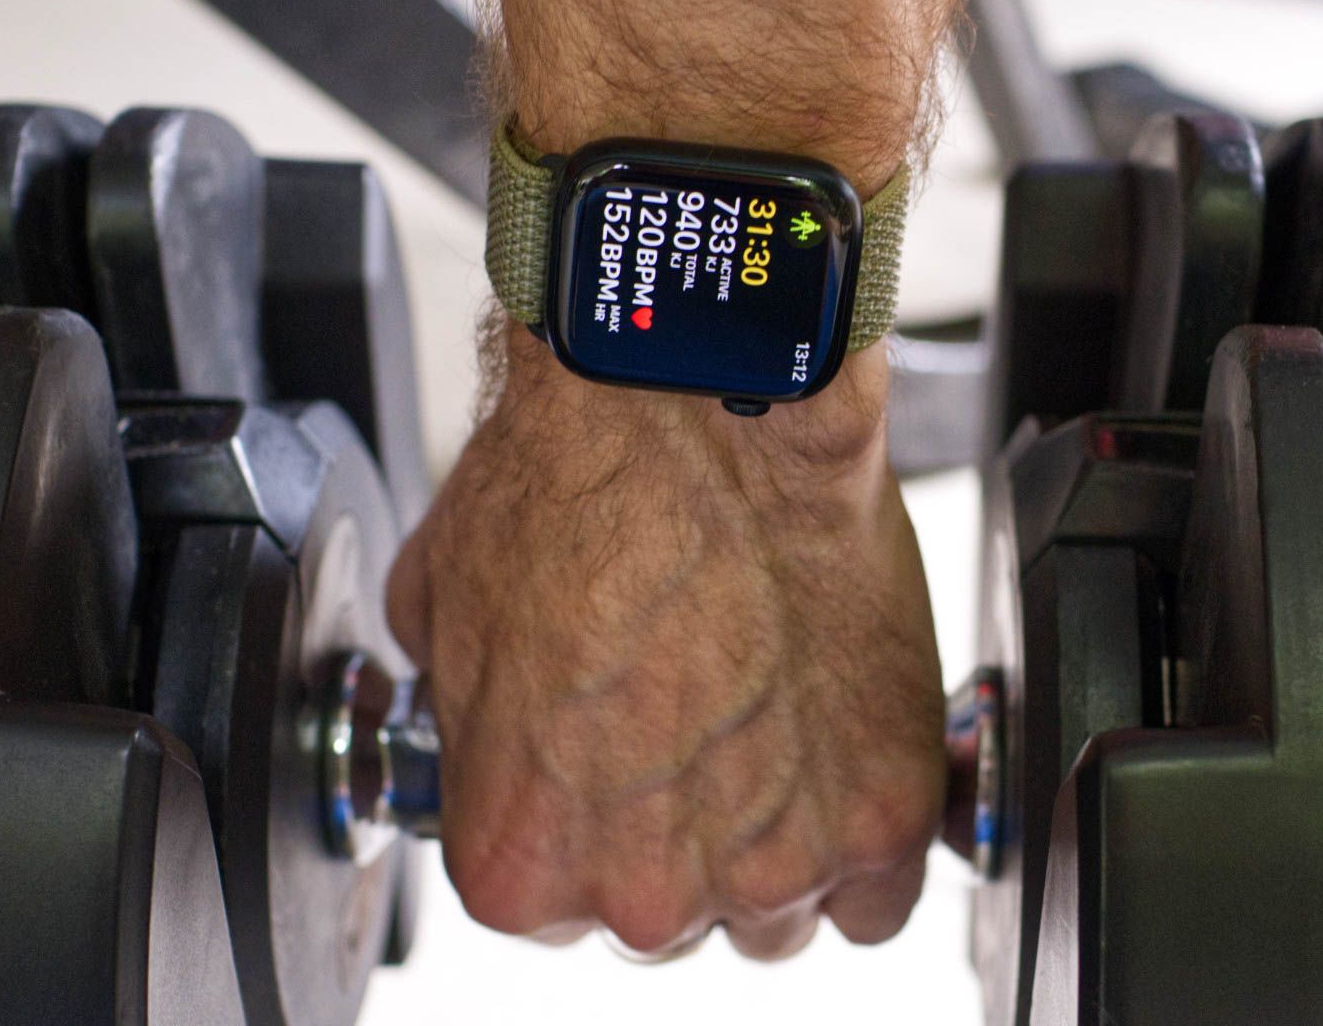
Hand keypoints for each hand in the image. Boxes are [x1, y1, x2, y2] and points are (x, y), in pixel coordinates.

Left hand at [387, 321, 943, 959]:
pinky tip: (836, 759)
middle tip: (697, 729)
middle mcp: (642, 894)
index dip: (582, 824)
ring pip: (776, 911)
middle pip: (665, 915)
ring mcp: (772, 867)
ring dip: (773, 841)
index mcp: (519, 861)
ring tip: (771, 726)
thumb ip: (465, 723)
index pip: (550, 901)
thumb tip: (477, 728)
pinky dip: (863, 839)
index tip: (612, 771)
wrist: (701, 407)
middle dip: (677, 836)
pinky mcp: (880, 817)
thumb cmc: (575, 486)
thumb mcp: (442, 611)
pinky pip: (877, 895)